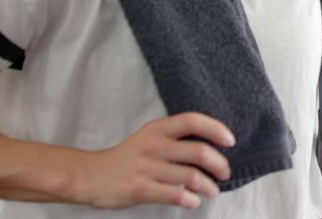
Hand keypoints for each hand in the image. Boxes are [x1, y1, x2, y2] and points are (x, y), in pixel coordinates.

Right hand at [79, 112, 234, 209]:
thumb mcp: (147, 137)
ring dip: (208, 186)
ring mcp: (146, 167)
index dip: (215, 129)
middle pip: (198, 151)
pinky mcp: (140, 188)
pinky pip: (175, 194)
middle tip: (225, 173)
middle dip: (219, 164)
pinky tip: (193, 201)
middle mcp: (153, 145)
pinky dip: (190, 199)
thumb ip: (173, 139)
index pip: (192, 121)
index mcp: (157, 129)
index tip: (230, 140)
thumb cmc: (125, 158)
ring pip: (191, 176)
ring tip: (212, 191)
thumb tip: (209, 148)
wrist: (91, 176)